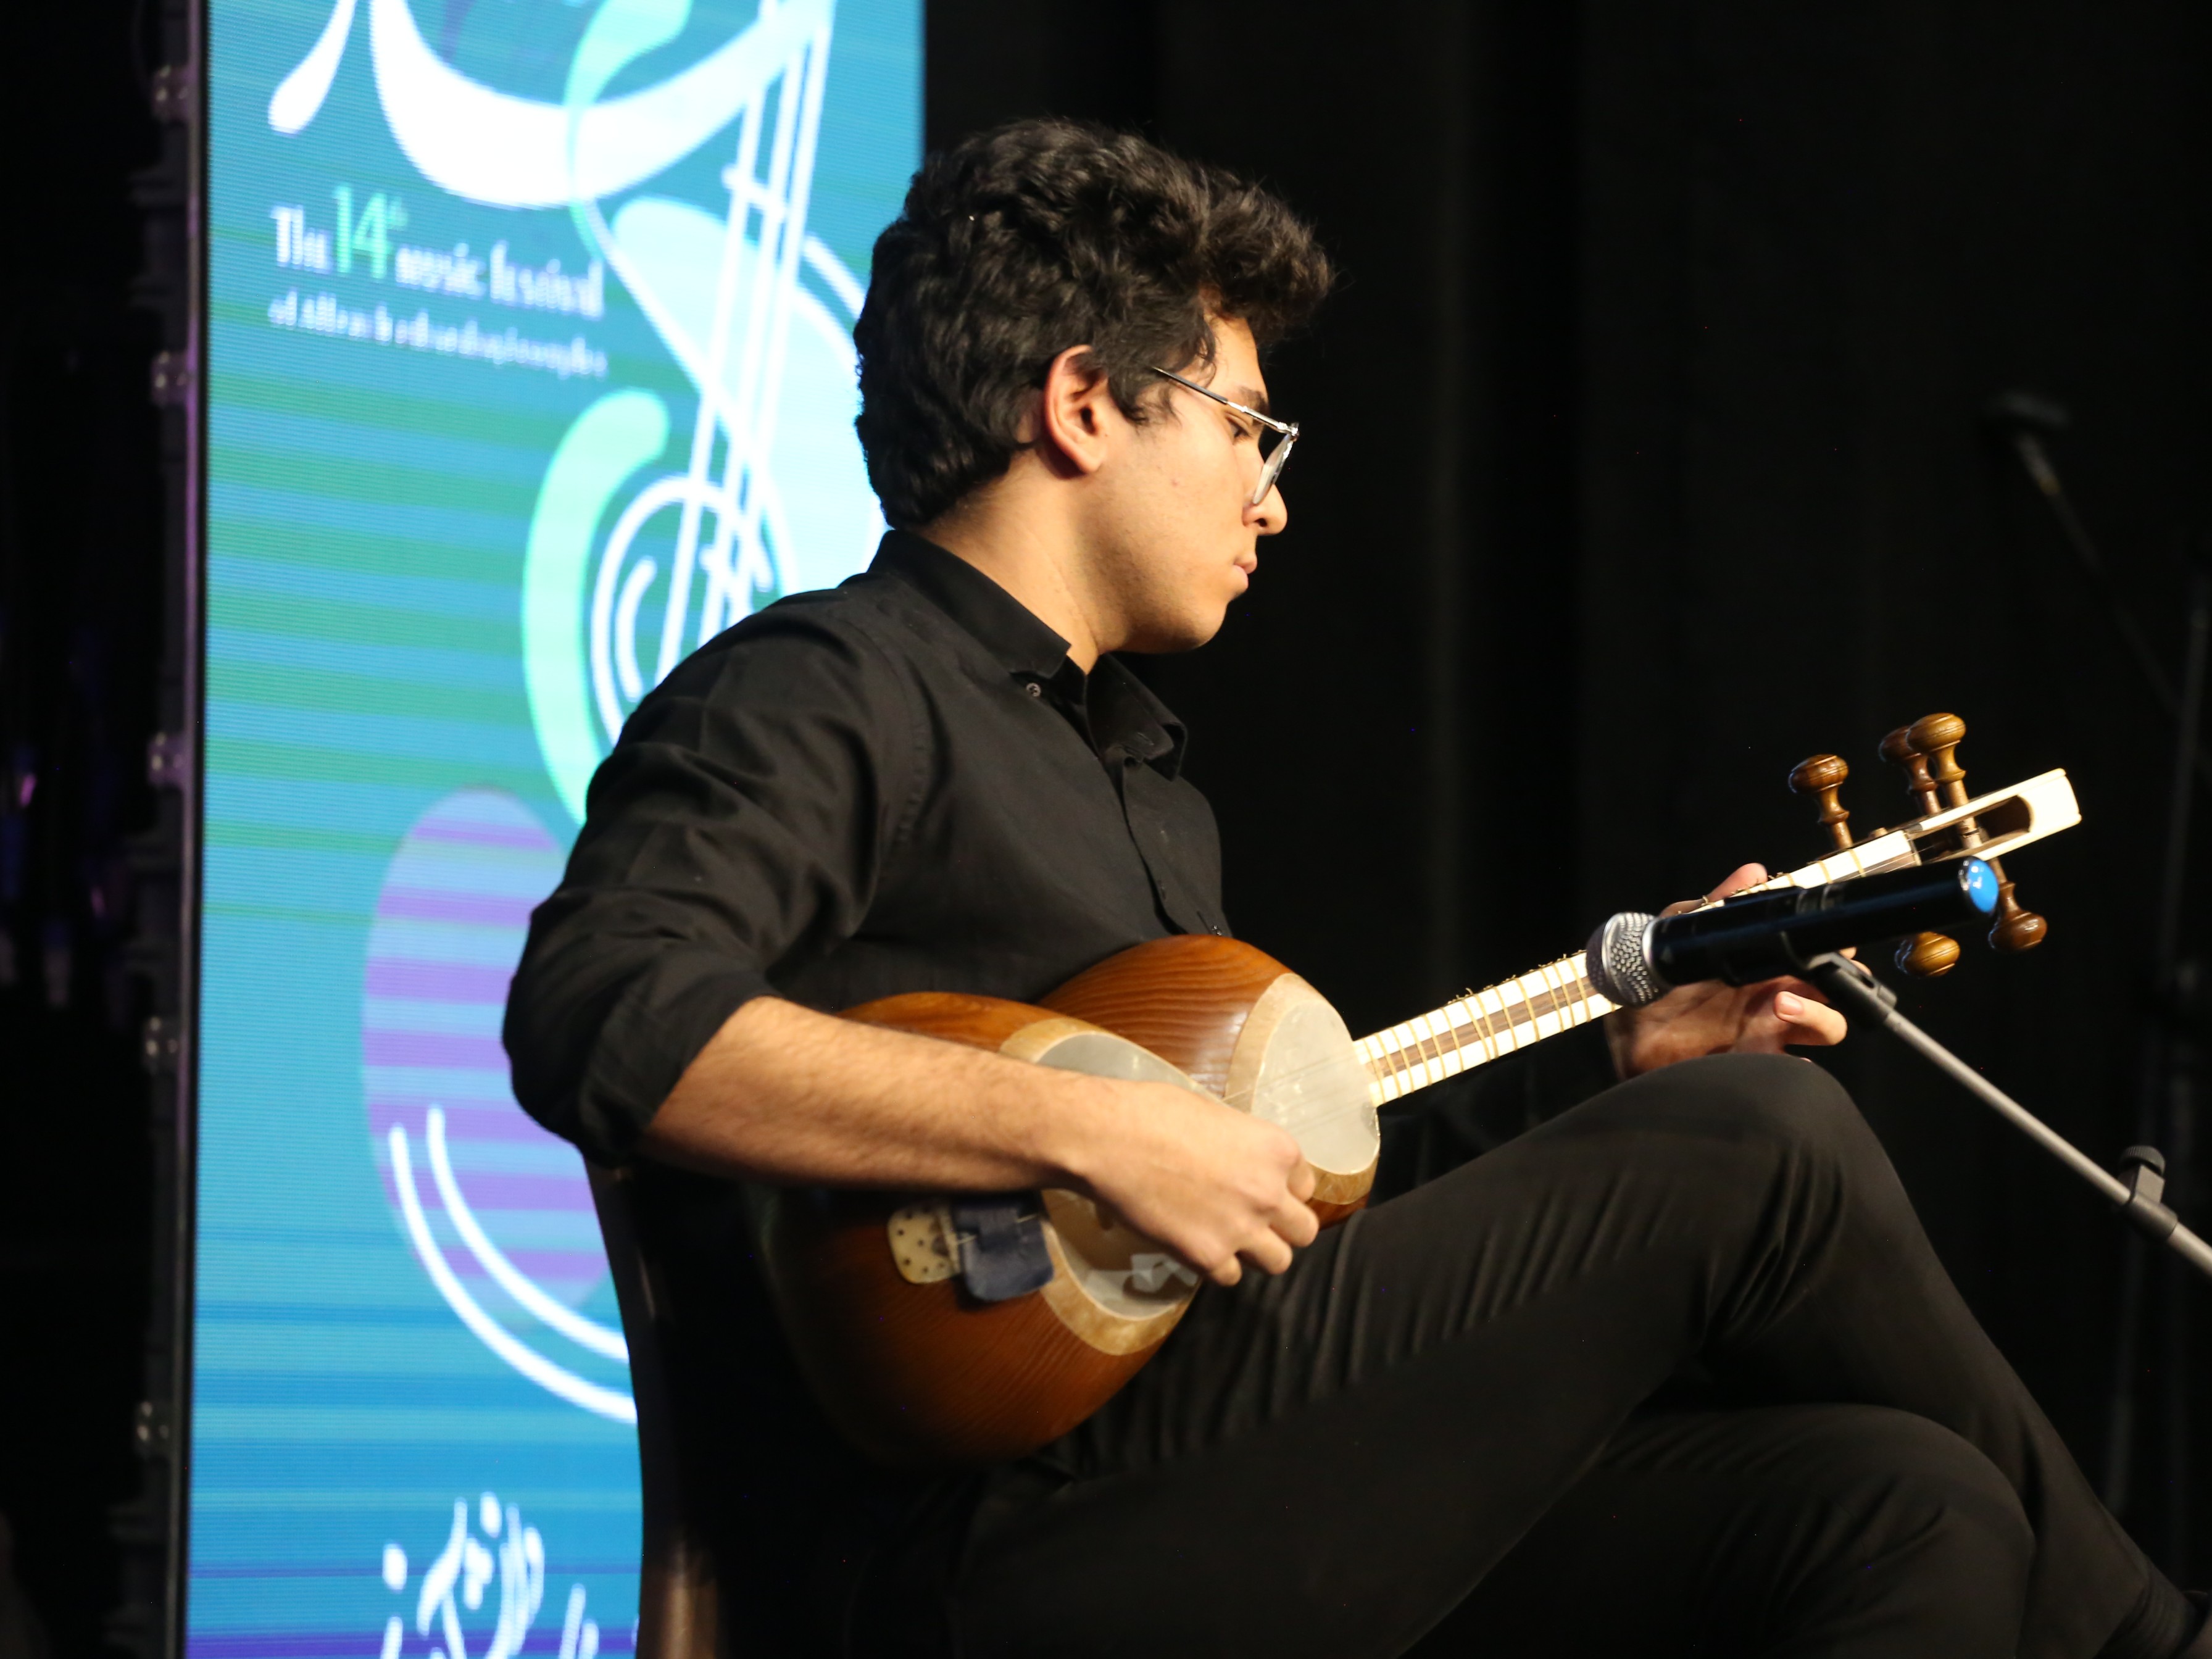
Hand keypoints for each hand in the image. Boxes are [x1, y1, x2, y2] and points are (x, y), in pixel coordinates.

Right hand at [1059, 1079, 1319, 1287]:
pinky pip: (1231, 1276)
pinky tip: (1194, 1245)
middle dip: (1281, 1228)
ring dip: (1256, 1253)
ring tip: (1227, 1239)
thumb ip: (1242, 1147)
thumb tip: (1238, 1161)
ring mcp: (1242, 1229)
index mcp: (1277, 1150)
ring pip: (1278, 1262)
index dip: (1282, 1189)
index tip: (1257, 1188)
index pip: (1305, 1185)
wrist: (1110, 1139)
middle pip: (1304, 1231)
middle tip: (1249, 1219)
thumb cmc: (1154, 1113)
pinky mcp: (1208, 1257)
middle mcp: (1270, 1192)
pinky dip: (1215, 1266)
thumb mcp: (1216, 1117)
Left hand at [1604, 862, 1848, 1078]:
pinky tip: (1781, 1054)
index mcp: (1766, 966)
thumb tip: (1753, 871)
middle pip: (1837, 993)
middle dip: (1840, 983)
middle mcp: (1775, 998)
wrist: (1626, 1023)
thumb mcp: (1680, 930)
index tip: (1832, 943)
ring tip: (1782, 1004)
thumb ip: (1715, 902)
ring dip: (1818, 1015)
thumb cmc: (1656, 977)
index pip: (1821, 957)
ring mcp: (1768, 1032)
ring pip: (1827, 1028)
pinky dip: (1797, 1066)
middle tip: (1815, 973)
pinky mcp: (1752, 1061)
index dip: (1837, 951)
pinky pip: (1791, 1071)